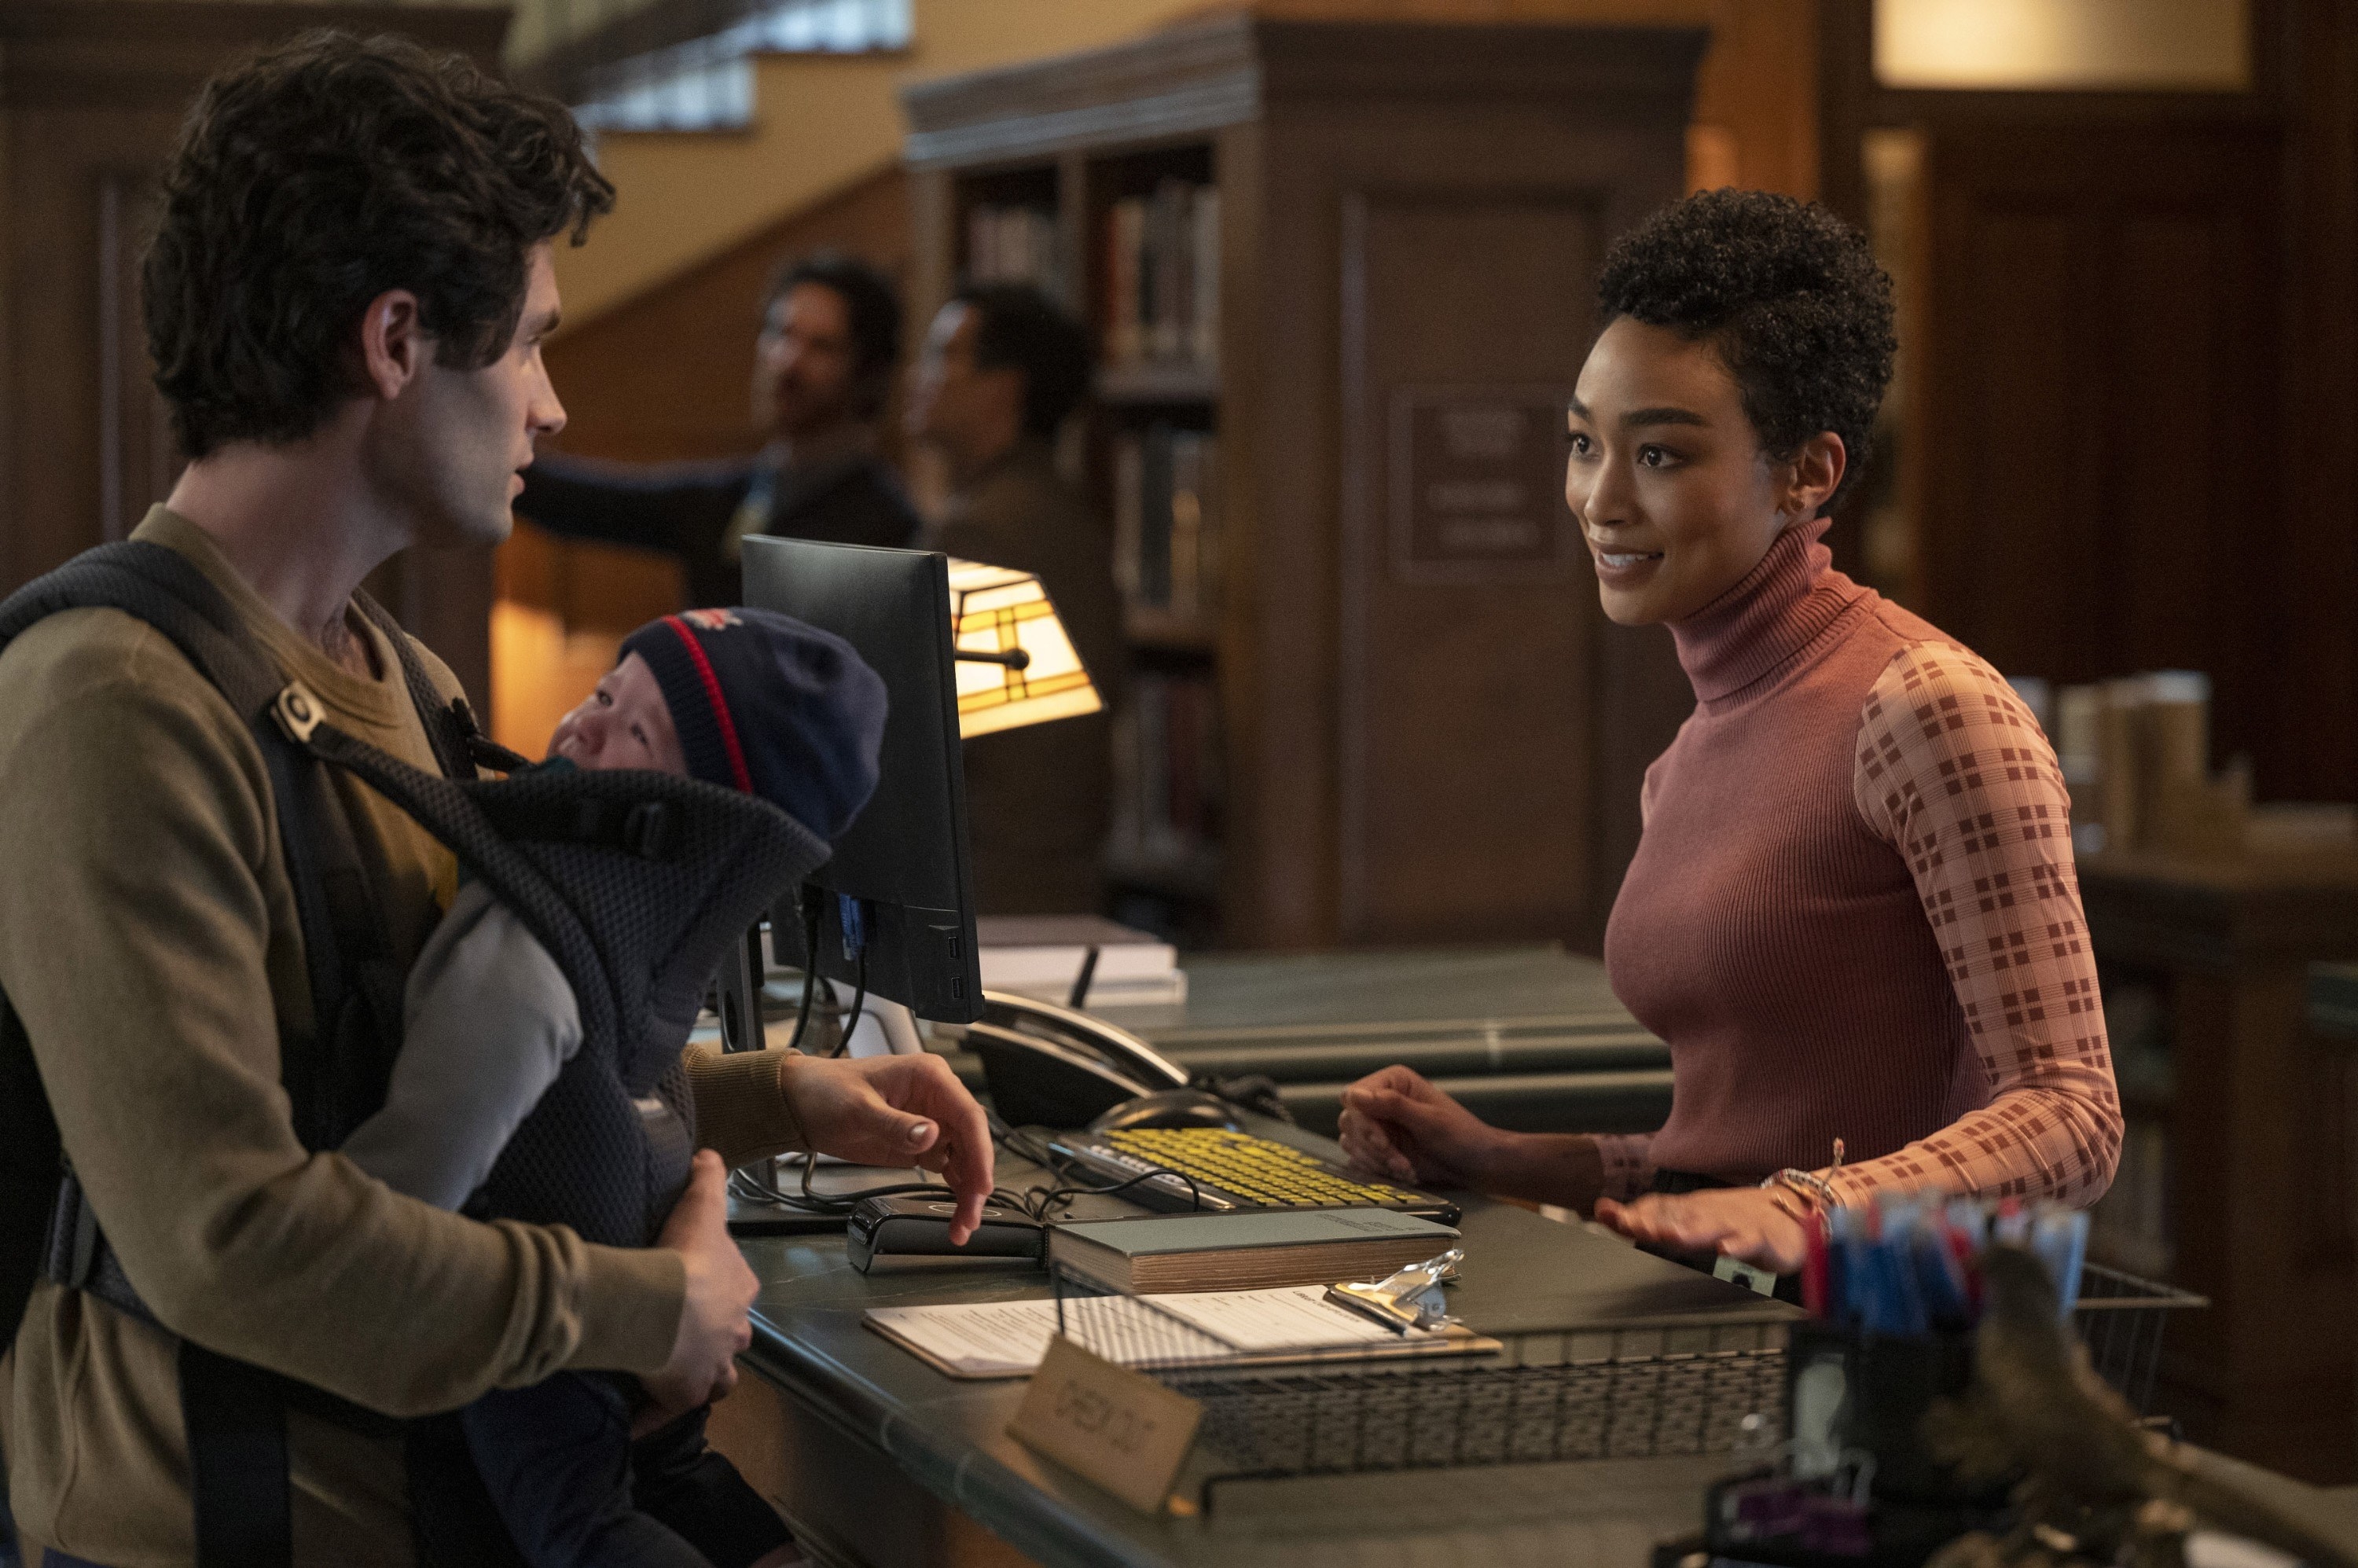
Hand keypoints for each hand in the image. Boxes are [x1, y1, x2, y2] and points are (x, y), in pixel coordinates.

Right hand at [647, 1151, 755, 1413]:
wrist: (664, 1301)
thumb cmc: (685, 1253)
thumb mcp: (701, 1204)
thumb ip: (709, 1176)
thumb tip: (709, 1154)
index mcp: (739, 1289)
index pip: (739, 1291)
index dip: (723, 1292)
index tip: (702, 1292)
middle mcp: (734, 1333)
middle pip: (733, 1339)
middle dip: (718, 1339)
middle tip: (686, 1336)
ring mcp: (712, 1368)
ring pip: (718, 1380)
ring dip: (702, 1378)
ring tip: (675, 1374)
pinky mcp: (685, 1396)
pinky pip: (670, 1412)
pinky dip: (655, 1417)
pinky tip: (636, 1420)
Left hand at [782, 1053, 993, 1243]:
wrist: (799, 1104)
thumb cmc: (826, 1092)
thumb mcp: (858, 1109)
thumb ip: (896, 1125)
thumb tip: (932, 1136)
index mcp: (929, 1077)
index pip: (968, 1115)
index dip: (980, 1151)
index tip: (982, 1184)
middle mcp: (936, 1099)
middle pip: (971, 1141)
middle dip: (975, 1180)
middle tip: (971, 1215)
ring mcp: (929, 1122)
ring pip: (963, 1160)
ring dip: (966, 1192)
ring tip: (963, 1224)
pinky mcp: (918, 1144)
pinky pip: (947, 1168)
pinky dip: (953, 1191)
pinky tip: (955, 1213)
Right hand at [1335, 1066, 1504, 1188]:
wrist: (1474, 1165)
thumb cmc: (1461, 1136)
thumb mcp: (1429, 1120)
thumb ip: (1392, 1105)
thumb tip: (1355, 1094)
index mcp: (1392, 1082)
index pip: (1354, 1097)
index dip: (1363, 1122)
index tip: (1382, 1142)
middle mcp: (1380, 1101)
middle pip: (1350, 1121)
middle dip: (1373, 1147)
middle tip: (1399, 1161)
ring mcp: (1378, 1125)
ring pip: (1352, 1142)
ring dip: (1377, 1161)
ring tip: (1406, 1169)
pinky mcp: (1378, 1149)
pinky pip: (1359, 1159)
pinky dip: (1377, 1169)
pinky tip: (1401, 1173)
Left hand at [1593, 1187, 1810, 1274]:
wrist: (1792, 1212)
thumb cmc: (1735, 1219)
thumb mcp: (1692, 1219)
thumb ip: (1653, 1219)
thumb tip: (1604, 1210)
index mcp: (1691, 1211)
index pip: (1656, 1210)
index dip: (1632, 1213)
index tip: (1606, 1214)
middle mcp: (1709, 1215)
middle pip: (1677, 1218)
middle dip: (1654, 1221)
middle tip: (1631, 1224)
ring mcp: (1736, 1225)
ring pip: (1712, 1227)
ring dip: (1691, 1232)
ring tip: (1673, 1236)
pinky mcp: (1764, 1240)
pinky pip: (1751, 1242)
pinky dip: (1739, 1245)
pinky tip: (1726, 1249)